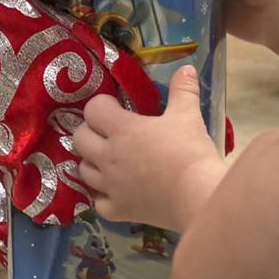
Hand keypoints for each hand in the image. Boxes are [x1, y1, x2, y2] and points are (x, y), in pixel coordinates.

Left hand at [77, 67, 226, 230]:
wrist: (199, 197)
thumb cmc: (190, 152)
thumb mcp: (188, 115)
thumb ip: (183, 90)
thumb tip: (186, 68)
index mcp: (121, 130)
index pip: (92, 110)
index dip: (102, 105)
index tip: (117, 107)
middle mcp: (108, 157)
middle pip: (79, 139)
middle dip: (90, 132)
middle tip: (109, 132)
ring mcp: (110, 186)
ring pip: (83, 170)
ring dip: (92, 162)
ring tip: (109, 159)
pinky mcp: (118, 210)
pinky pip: (96, 202)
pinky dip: (101, 195)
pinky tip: (115, 191)